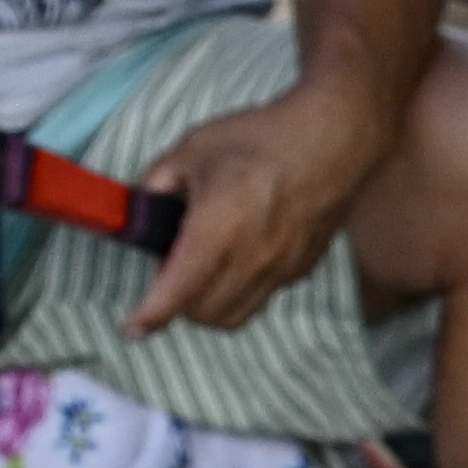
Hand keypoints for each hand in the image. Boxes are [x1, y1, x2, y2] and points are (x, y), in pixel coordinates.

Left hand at [128, 75, 383, 337]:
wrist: (333, 141)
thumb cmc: (262, 139)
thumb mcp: (193, 149)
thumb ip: (158, 183)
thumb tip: (140, 208)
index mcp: (217, 230)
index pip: (177, 292)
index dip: (151, 316)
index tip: (133, 327)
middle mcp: (251, 260)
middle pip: (203, 313)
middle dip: (177, 304)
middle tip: (169, 269)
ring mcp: (280, 269)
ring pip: (234, 315)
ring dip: (209, 305)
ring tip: (201, 271)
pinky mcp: (300, 269)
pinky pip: (261, 296)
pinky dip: (240, 290)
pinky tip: (239, 256)